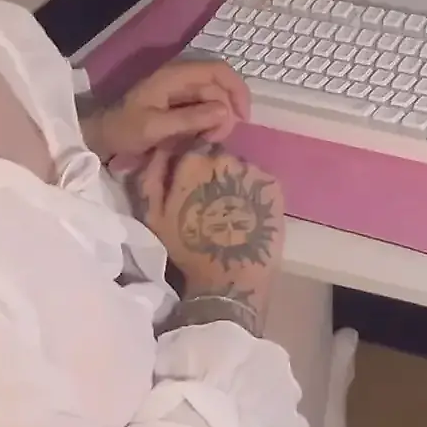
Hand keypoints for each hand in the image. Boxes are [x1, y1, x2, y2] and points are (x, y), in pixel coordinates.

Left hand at [83, 59, 250, 161]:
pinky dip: (209, 123)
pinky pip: (203, 109)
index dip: (236, 91)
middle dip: (226, 112)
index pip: (219, 71)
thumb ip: (190, 118)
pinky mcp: (178, 104)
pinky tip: (203, 139)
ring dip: (218, 120)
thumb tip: (225, 112)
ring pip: (213, 100)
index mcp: (176, 75)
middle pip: (219, 87)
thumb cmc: (124, 129)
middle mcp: (181, 78)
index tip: (242, 118)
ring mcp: (179, 91)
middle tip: (217, 139)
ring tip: (208, 141)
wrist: (100, 136)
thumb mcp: (155, 127)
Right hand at [129, 143, 283, 305]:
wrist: (230, 278)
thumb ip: (152, 176)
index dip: (191, 168)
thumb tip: (159, 149)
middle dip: (213, 174)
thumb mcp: (154, 216)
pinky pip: (260, 181)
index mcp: (193, 161)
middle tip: (211, 202)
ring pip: (240, 168)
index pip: (192, 148)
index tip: (191, 186)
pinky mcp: (273, 185)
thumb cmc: (187, 248)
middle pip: (218, 157)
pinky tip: (250, 214)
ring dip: (235, 182)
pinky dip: (254, 192)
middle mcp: (224, 157)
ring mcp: (252, 170)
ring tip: (232, 211)